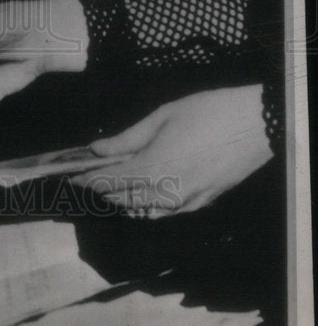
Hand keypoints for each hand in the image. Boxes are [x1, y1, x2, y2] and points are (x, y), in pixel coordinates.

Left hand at [70, 86, 273, 218]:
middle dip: (102, 190)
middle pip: (122, 200)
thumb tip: (98, 149)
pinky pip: (164, 212)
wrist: (254, 125)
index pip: (109, 182)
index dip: (87, 180)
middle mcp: (166, 193)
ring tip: (111, 184)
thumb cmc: (207, 113)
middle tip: (87, 178)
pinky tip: (142, 193)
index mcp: (152, 168)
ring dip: (123, 200)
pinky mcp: (201, 204)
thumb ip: (127, 138)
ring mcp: (185, 203)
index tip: (71, 177)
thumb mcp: (161, 117)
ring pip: (143, 210)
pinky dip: (147, 205)